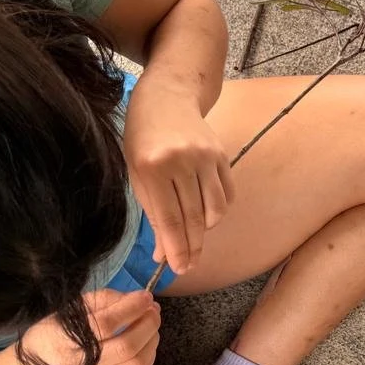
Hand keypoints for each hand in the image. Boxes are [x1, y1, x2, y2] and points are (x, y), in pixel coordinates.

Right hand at [14, 289, 160, 364]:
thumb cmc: (46, 338)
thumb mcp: (63, 313)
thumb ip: (98, 301)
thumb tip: (134, 299)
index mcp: (62, 341)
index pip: (106, 324)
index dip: (131, 308)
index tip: (145, 296)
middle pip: (127, 346)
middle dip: (148, 324)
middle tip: (153, 310)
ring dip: (152, 341)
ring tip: (151, 325)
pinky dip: (148, 358)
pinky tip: (146, 345)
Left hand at [124, 79, 234, 273]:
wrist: (167, 95)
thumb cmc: (142, 137)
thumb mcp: (137, 173)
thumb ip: (151, 212)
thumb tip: (163, 252)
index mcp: (152, 166)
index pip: (169, 218)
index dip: (176, 248)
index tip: (178, 269)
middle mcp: (181, 161)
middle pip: (193, 218)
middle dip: (192, 248)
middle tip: (188, 266)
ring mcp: (206, 156)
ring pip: (215, 210)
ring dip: (205, 231)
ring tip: (194, 238)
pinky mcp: (222, 154)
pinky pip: (227, 194)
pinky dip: (218, 211)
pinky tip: (206, 216)